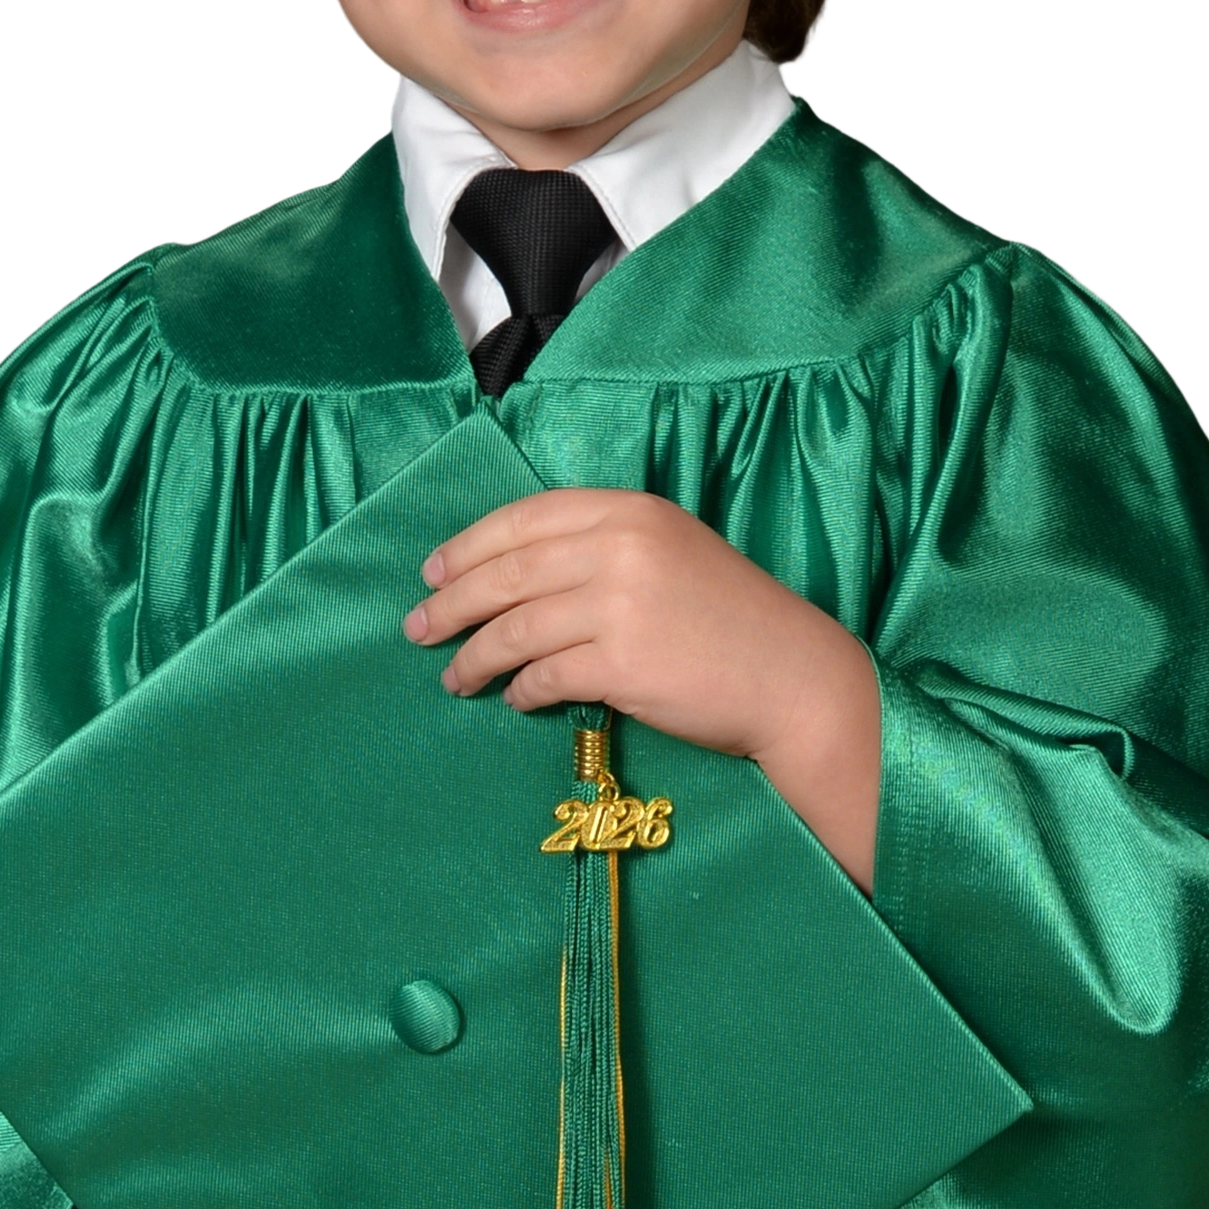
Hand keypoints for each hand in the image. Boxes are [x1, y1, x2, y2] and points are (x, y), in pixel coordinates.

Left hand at [403, 488, 880, 888]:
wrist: (792, 676)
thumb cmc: (732, 620)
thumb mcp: (672, 552)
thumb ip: (604, 548)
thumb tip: (515, 578)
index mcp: (631, 510)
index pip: (524, 517)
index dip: (469, 545)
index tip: (432, 572)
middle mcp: (621, 547)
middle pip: (506, 572)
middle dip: (450, 603)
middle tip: (416, 628)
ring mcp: (620, 604)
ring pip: (514, 628)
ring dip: (473, 656)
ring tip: (454, 677)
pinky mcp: (622, 663)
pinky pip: (544, 675)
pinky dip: (520, 690)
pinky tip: (515, 698)